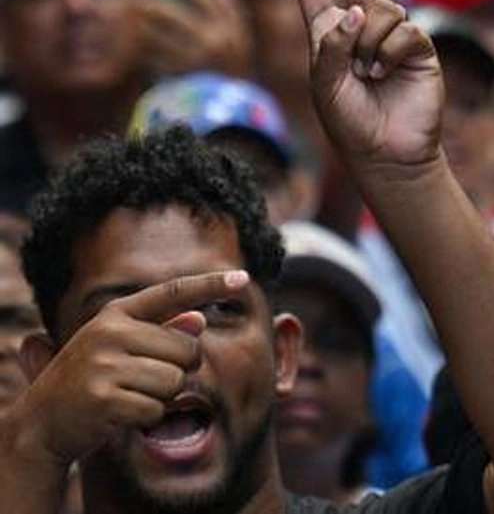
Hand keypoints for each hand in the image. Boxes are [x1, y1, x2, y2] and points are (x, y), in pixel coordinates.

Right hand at [16, 271, 247, 465]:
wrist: (43, 421)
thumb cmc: (94, 380)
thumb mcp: (122, 348)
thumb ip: (163, 332)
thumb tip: (201, 318)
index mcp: (117, 314)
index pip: (172, 292)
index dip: (209, 285)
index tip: (244, 278)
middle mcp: (110, 332)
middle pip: (187, 350)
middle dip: (178, 371)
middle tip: (141, 381)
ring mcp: (103, 364)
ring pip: (175, 382)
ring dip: (161, 397)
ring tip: (129, 396)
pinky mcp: (102, 399)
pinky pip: (156, 409)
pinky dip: (147, 418)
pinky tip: (120, 415)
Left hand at [138, 0, 251, 76]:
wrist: (231, 112)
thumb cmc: (233, 74)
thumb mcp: (242, 45)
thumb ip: (233, 17)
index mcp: (231, 33)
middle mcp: (214, 43)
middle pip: (172, 15)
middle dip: (151, 5)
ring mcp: (194, 60)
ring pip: (155, 36)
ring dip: (140, 28)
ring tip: (131, 21)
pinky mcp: (178, 77)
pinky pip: (153, 60)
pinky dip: (145, 54)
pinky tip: (139, 50)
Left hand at [283, 0, 442, 169]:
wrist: (389, 153)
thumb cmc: (350, 124)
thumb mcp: (325, 86)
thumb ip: (332, 46)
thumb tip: (358, 11)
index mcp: (328, 34)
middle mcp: (360, 27)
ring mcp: (391, 34)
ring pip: (380, 8)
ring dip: (369, 42)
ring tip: (370, 73)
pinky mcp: (418, 45)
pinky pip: (403, 28)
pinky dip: (390, 50)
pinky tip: (388, 73)